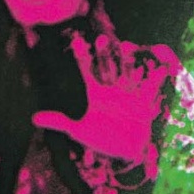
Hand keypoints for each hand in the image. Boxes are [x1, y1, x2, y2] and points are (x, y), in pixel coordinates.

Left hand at [31, 35, 179, 165]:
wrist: (125, 154)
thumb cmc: (102, 142)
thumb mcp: (79, 132)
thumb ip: (60, 122)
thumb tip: (34, 118)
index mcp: (96, 94)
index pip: (87, 72)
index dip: (82, 58)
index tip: (78, 42)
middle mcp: (112, 90)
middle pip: (108, 67)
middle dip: (105, 54)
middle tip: (101, 40)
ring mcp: (128, 95)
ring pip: (127, 73)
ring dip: (127, 61)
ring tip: (127, 47)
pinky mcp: (144, 103)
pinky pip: (151, 88)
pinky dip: (156, 78)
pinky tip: (160, 67)